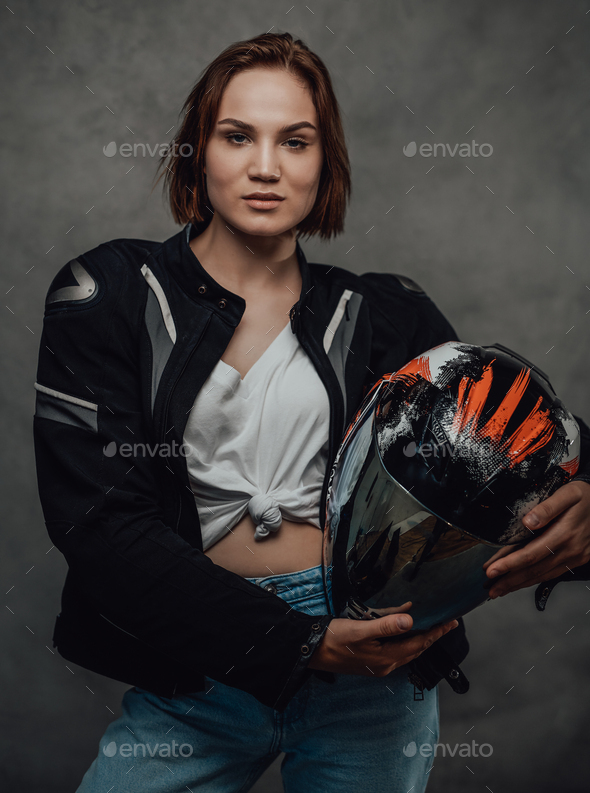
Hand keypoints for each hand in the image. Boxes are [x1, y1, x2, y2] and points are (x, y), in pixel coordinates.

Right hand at [308, 601, 458, 676]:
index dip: (436, 633)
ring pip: (406, 650)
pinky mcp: (370, 659)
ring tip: (432, 625)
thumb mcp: (360, 629)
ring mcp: (377, 663)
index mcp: (386, 658)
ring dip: (420, 637)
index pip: (419, 644)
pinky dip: (404, 637)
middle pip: (416, 649)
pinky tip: (403, 627)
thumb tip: (410, 620)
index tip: (451, 623)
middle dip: (433, 636)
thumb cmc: (333, 640)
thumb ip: (385, 625)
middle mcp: (385, 664)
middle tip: (448, 624)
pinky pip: (395, 648)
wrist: (310, 651)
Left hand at [483, 481, 589, 597]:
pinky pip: (552, 573)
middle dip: (509, 580)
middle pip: (534, 569)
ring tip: (500, 588)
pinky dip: (535, 579)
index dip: (510, 564)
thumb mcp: (568, 494)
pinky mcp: (577, 559)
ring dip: (520, 583)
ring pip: (542, 575)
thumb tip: (528, 521)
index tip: (492, 570)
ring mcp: (575, 556)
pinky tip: (522, 581)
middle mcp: (570, 549)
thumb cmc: (585, 496)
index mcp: (565, 533)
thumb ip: (547, 508)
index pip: (531, 554)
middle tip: (491, 588)